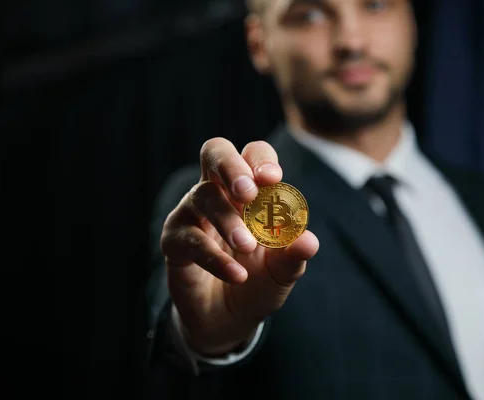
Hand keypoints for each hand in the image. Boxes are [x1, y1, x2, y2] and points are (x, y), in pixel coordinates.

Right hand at [161, 138, 318, 355]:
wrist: (230, 320)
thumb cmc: (258, 282)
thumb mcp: (281, 271)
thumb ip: (293, 256)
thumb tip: (309, 241)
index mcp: (248, 190)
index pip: (252, 154)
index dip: (261, 159)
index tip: (273, 179)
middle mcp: (218, 192)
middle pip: (215, 152)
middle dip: (231, 166)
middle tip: (248, 193)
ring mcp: (191, 213)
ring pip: (203, 196)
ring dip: (228, 220)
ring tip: (247, 246)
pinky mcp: (174, 241)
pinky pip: (190, 240)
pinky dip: (216, 258)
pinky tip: (237, 275)